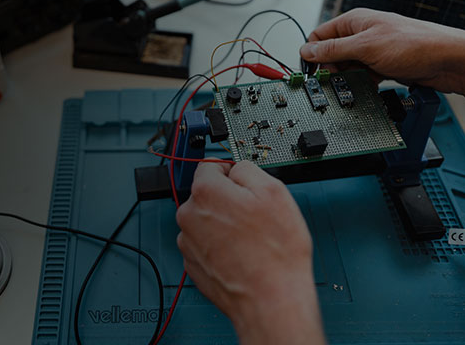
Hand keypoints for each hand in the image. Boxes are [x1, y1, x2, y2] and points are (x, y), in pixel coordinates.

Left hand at [176, 161, 324, 344]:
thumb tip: (236, 168)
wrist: (271, 299)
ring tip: (251, 239)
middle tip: (255, 216)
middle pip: (207, 195)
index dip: (231, 172)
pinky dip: (220, 246)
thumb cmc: (275, 253)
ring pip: (206, 220)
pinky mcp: (193, 265)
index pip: (210, 165)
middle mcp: (189, 216)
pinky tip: (242, 255)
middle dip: (228, 200)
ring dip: (224, 224)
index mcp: (205, 193)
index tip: (242, 183)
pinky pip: (206, 244)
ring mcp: (189, 243)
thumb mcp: (274, 191)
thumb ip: (247, 169)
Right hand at [299, 8, 464, 93]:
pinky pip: (363, 77)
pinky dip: (361, 84)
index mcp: (355, 21)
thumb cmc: (416, 44)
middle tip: (335, 82)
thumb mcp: (366, 46)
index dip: (313, 53)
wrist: (449, 61)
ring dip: (347, 79)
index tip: (312, 72)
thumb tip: (308, 50)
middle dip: (331, 69)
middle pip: (332, 54)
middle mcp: (363, 34)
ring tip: (353, 86)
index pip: (320, 35)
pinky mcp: (383, 66)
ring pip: (348, 67)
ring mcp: (373, 51)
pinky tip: (366, 90)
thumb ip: (334, 48)